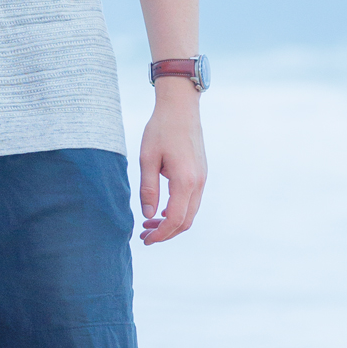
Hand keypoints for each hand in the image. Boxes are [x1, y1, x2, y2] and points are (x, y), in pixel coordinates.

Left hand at [138, 89, 207, 243]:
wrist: (181, 107)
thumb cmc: (161, 129)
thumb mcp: (147, 158)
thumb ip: (148, 189)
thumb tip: (148, 215)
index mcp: (185, 181)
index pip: (175, 220)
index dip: (160, 235)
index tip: (145, 240)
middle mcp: (198, 183)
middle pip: (186, 221)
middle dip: (166, 233)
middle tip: (144, 235)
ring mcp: (202, 178)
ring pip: (190, 212)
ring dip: (172, 222)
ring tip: (149, 223)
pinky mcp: (201, 173)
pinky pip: (192, 200)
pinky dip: (178, 211)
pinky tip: (162, 209)